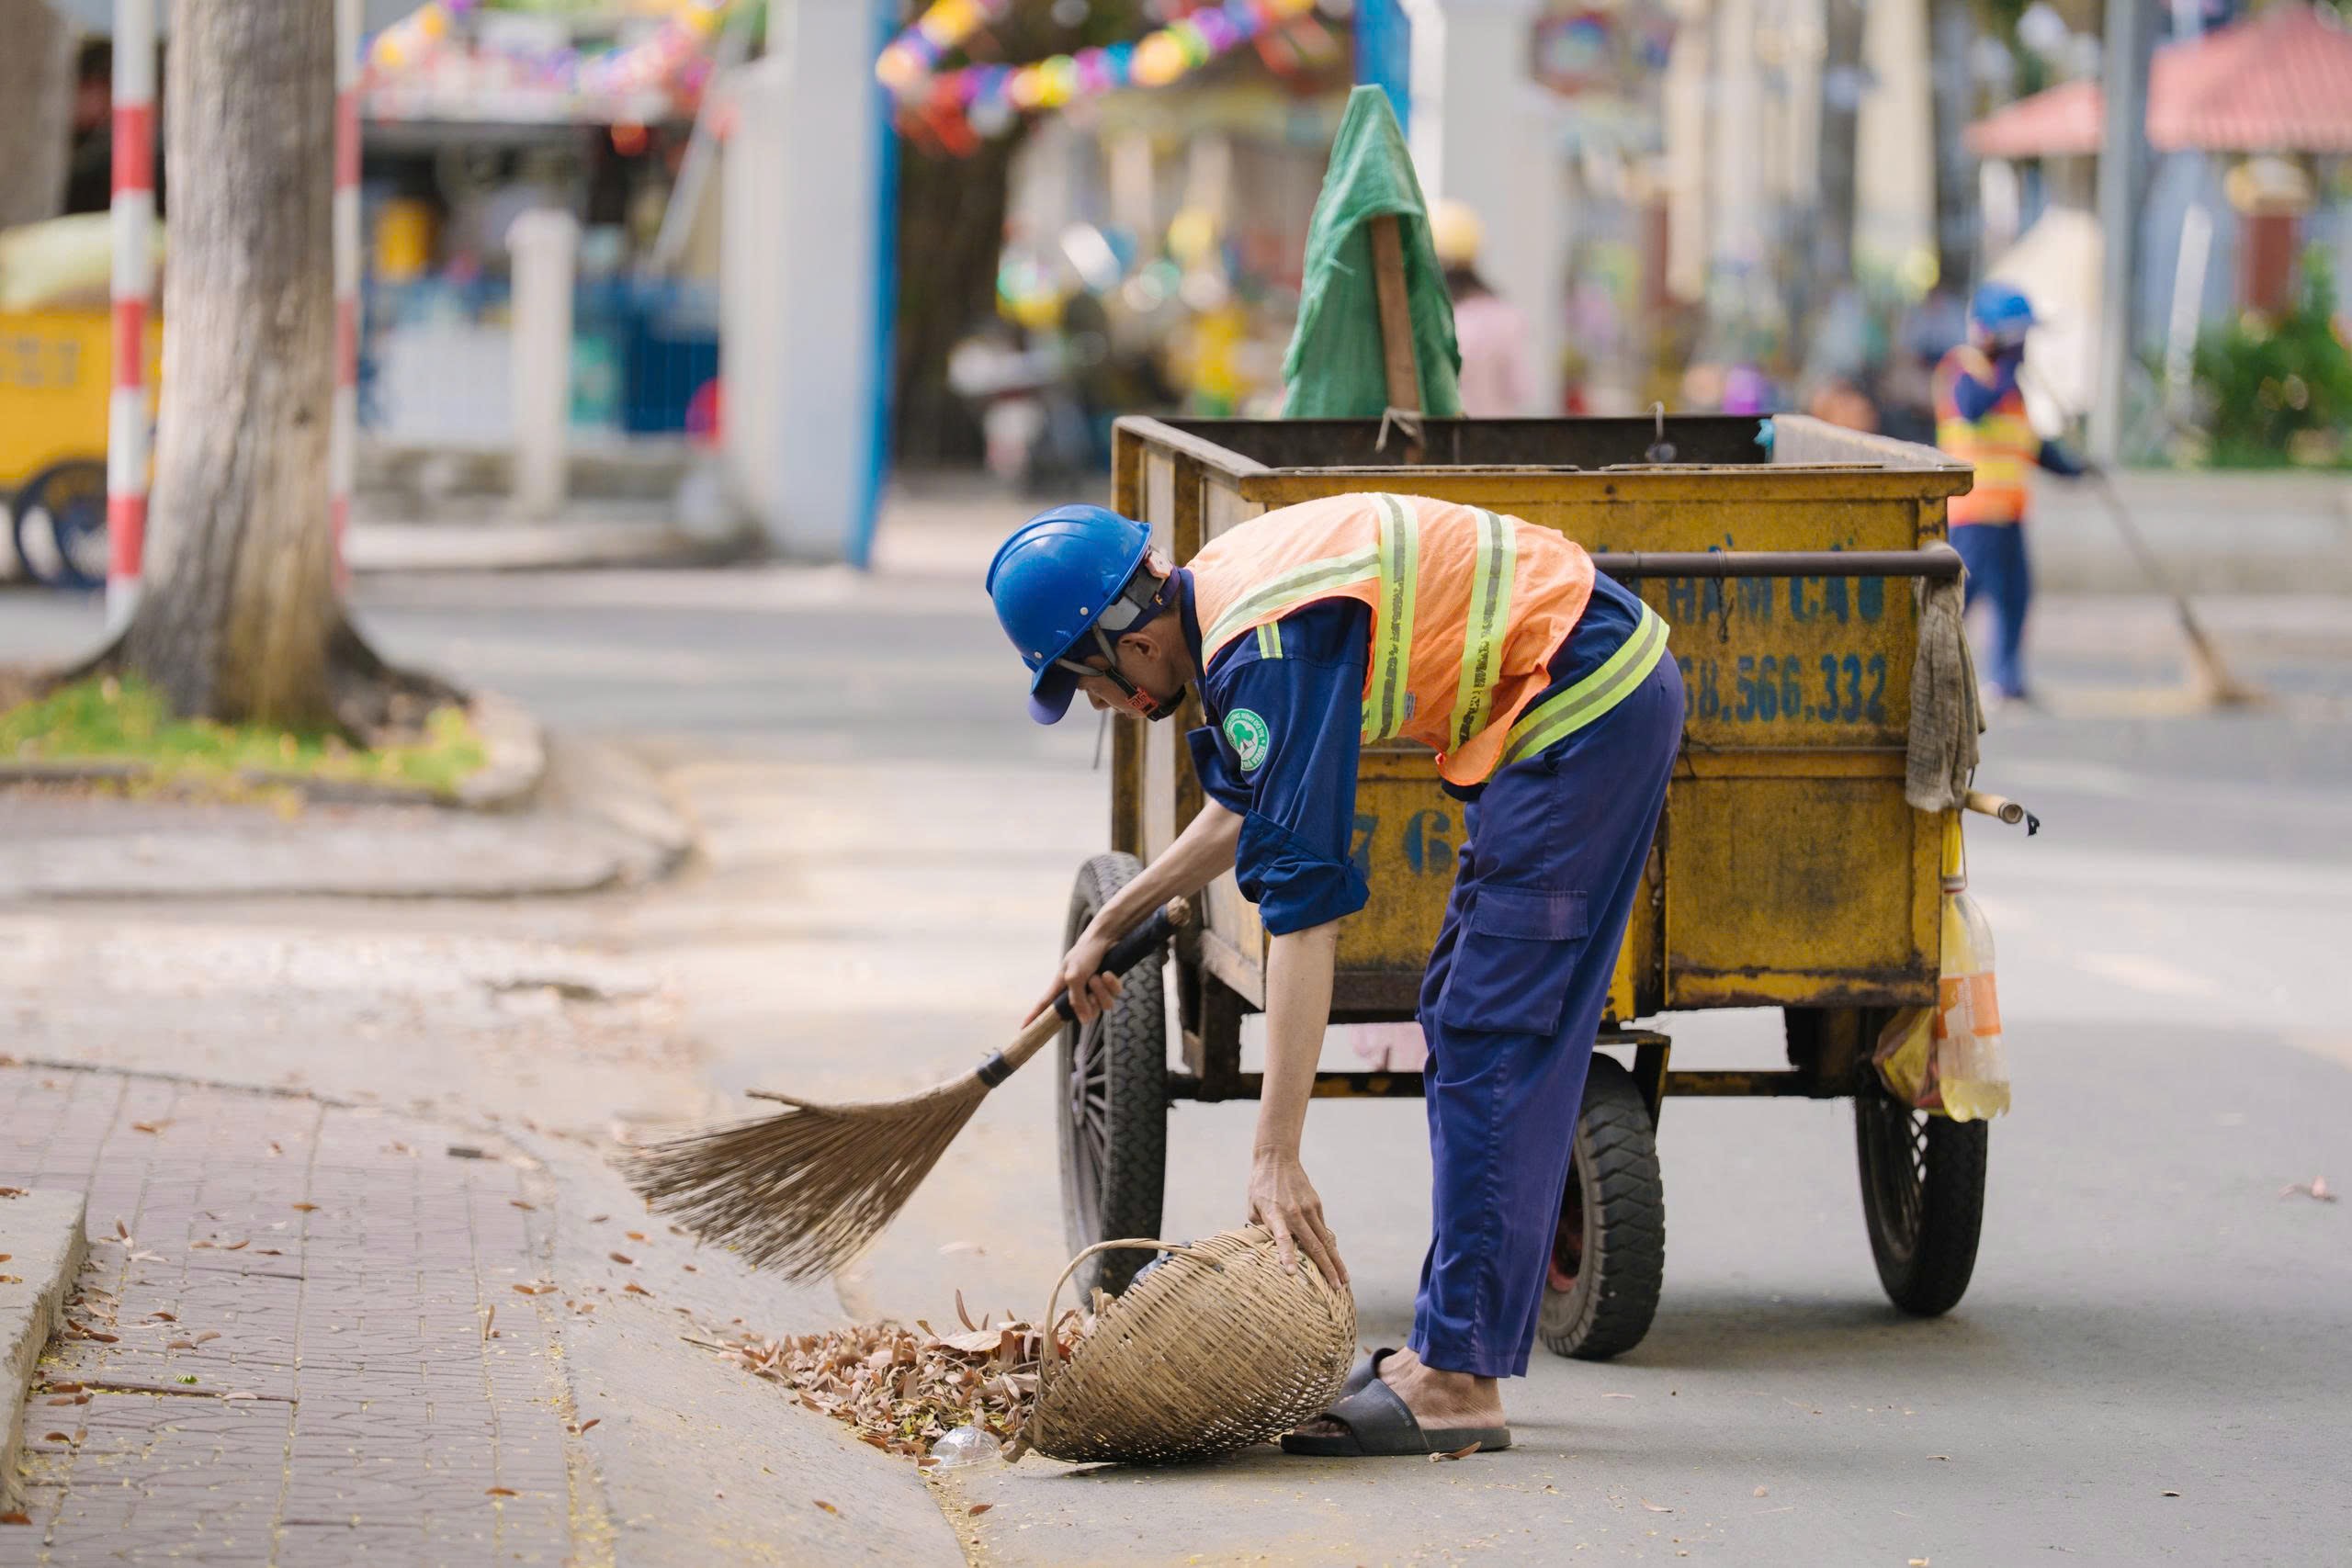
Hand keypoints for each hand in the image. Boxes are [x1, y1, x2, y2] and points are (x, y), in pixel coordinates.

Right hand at [1026, 927, 1120, 1024]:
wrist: (1106, 937)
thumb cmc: (1085, 952)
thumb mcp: (1075, 976)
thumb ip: (1077, 1000)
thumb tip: (1084, 1022)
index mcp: (1062, 986)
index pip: (1045, 1004)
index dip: (1034, 1016)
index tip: (1023, 1029)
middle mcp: (1078, 990)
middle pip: (1086, 1012)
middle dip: (1091, 1001)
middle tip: (1090, 983)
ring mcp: (1095, 989)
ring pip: (1104, 1005)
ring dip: (1102, 990)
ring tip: (1099, 975)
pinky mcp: (1110, 985)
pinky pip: (1114, 995)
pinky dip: (1112, 984)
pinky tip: (1109, 973)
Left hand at [1248, 1148, 1347, 1288]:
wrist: (1277, 1159)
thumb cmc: (1260, 1186)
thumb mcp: (1253, 1207)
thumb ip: (1261, 1229)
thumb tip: (1267, 1249)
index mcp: (1275, 1214)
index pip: (1282, 1238)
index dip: (1287, 1256)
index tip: (1292, 1273)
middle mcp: (1295, 1213)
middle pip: (1314, 1245)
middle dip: (1326, 1268)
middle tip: (1336, 1287)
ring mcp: (1309, 1209)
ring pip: (1325, 1240)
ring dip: (1335, 1260)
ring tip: (1343, 1279)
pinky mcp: (1316, 1204)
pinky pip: (1324, 1229)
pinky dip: (1330, 1245)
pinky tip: (1336, 1259)